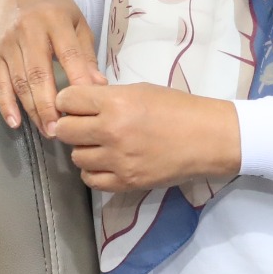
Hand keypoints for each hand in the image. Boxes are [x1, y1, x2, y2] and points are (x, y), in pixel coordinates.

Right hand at [0, 0, 100, 132]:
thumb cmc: (56, 10)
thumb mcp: (78, 23)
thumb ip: (86, 55)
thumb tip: (98, 86)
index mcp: (54, 20)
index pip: (67, 54)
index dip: (77, 80)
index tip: (85, 105)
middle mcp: (28, 30)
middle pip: (38, 73)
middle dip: (48, 104)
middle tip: (60, 130)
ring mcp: (8, 42)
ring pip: (19, 81)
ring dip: (32, 109)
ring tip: (47, 130)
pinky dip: (5, 104)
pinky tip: (15, 122)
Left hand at [49, 82, 241, 192]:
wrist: (208, 139)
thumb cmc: (178, 108)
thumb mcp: (141, 91)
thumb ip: (108, 97)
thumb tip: (80, 103)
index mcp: (116, 102)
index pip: (67, 100)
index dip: (67, 101)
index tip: (74, 105)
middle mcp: (111, 131)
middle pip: (64, 130)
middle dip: (69, 126)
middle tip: (83, 125)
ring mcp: (118, 160)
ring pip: (76, 157)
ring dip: (84, 150)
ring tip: (100, 145)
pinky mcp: (126, 182)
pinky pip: (90, 180)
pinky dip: (94, 171)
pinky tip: (106, 163)